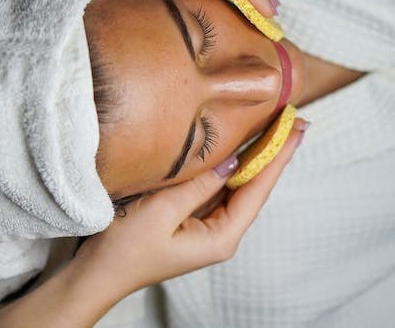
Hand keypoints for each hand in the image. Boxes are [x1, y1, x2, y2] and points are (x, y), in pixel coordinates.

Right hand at [73, 118, 307, 293]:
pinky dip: (229, 167)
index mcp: (220, 237)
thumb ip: (199, 185)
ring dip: (255, 158)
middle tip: (294, 122)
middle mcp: (220, 233)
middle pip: (254, 187)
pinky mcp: (191, 219)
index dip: (279, 156)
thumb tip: (232, 160)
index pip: (258, 189)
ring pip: (237, 186)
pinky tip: (237, 150)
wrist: (97, 273)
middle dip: (274, 154)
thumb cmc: (125, 248)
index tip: (297, 129)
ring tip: (275, 130)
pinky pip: (217, 189)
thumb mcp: (161, 211)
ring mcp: (206, 226)